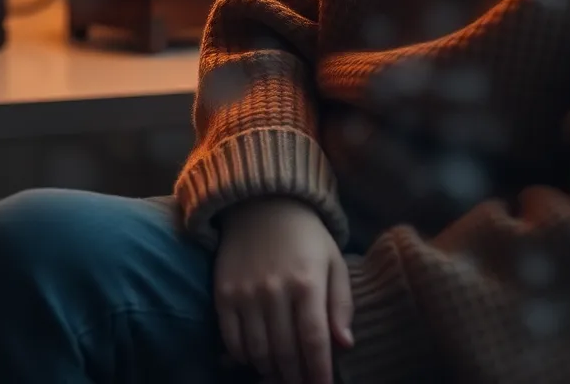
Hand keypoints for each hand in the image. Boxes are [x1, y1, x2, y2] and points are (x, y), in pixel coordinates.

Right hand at [214, 196, 353, 383]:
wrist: (264, 204)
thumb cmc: (307, 236)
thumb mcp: (333, 261)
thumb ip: (341, 303)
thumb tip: (345, 345)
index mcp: (308, 282)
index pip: (314, 340)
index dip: (319, 371)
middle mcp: (276, 289)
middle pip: (285, 351)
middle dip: (296, 376)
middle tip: (302, 383)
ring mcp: (246, 293)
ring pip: (258, 352)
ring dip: (271, 370)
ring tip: (282, 372)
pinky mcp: (224, 294)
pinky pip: (232, 340)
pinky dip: (244, 357)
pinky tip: (256, 356)